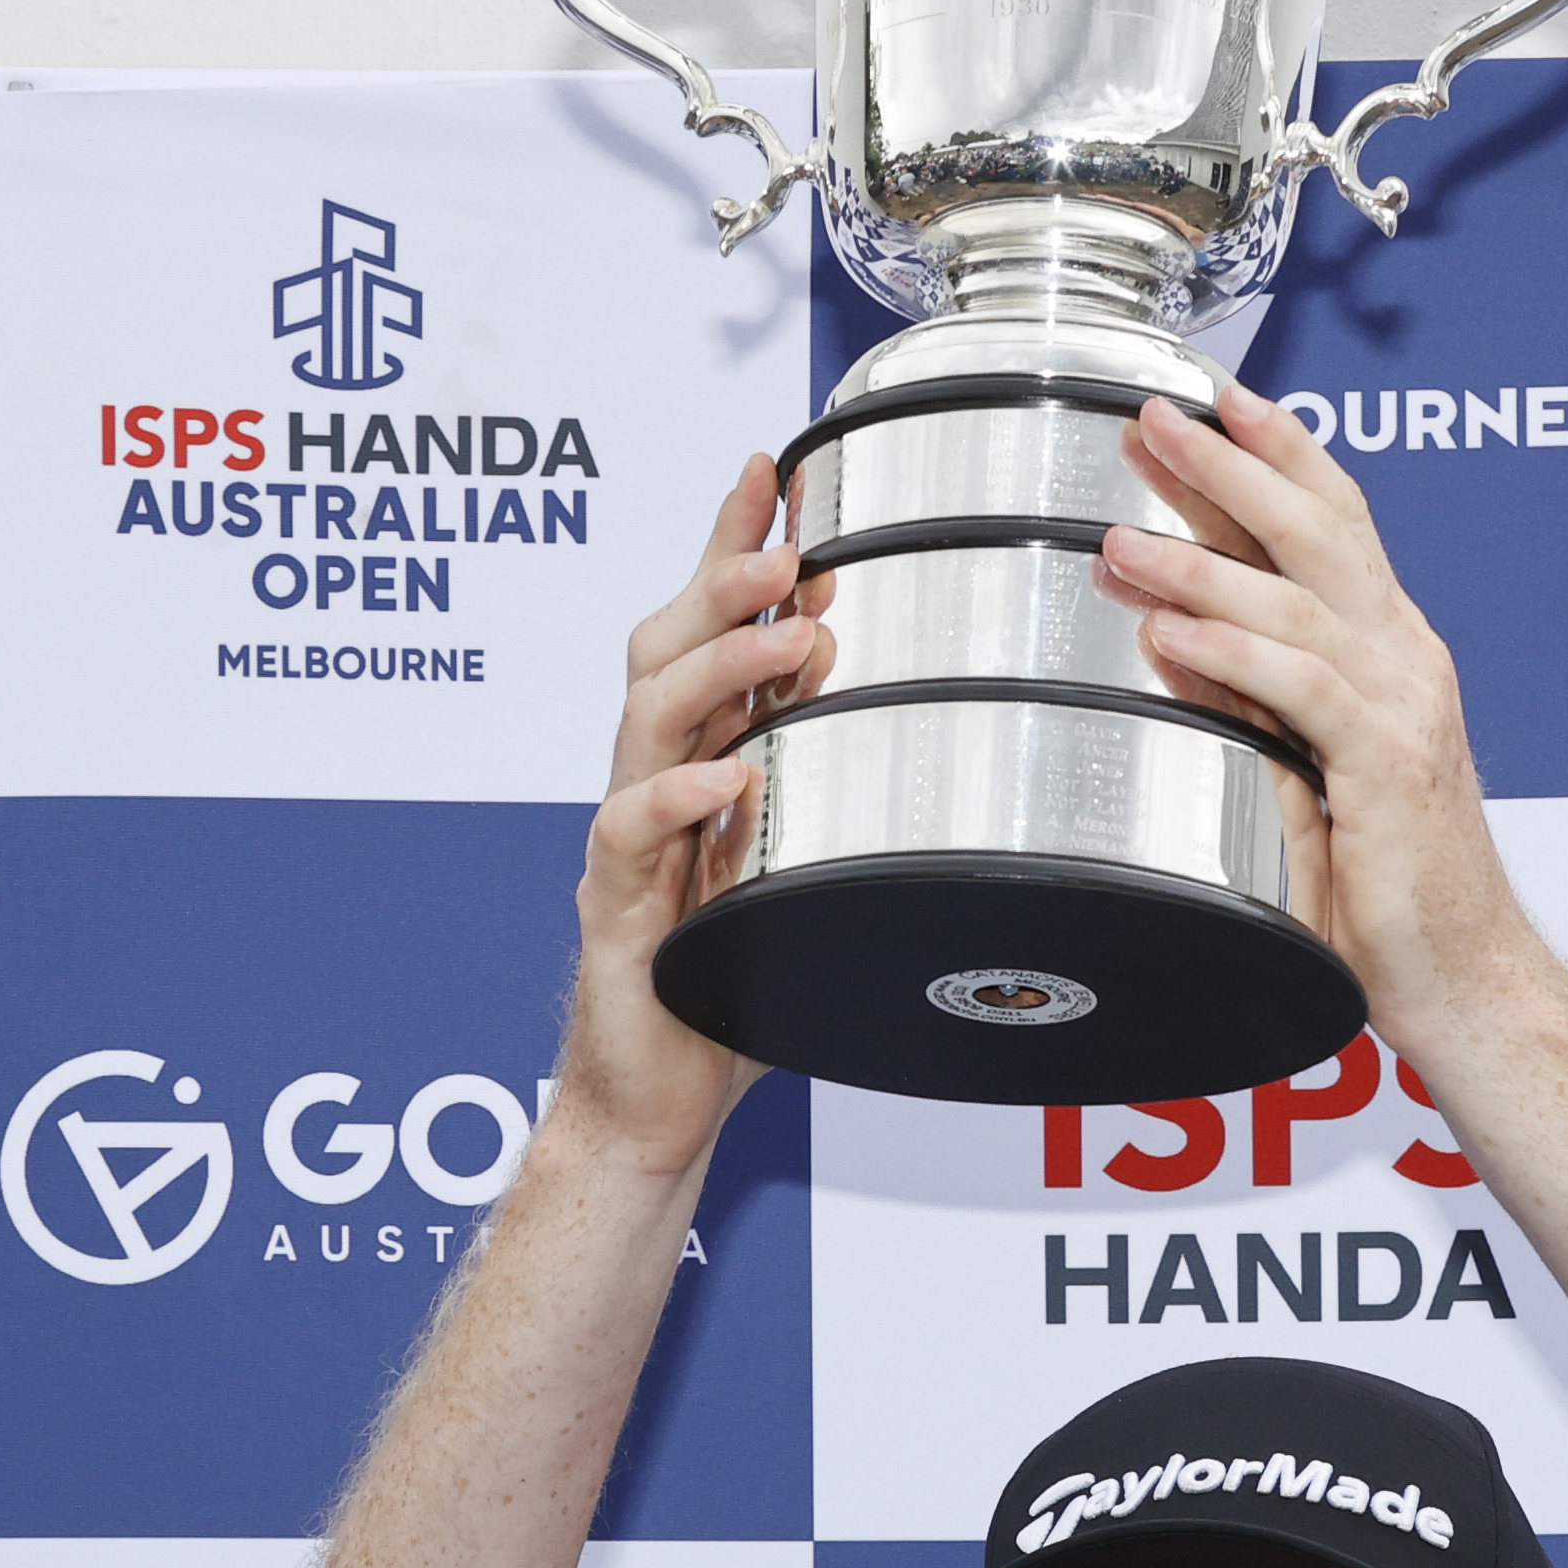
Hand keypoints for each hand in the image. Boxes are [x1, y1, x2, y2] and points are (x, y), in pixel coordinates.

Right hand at [559, 458, 826, 1167]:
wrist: (660, 1100)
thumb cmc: (740, 982)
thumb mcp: (812, 866)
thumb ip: (848, 791)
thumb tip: (948, 721)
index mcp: (704, 758)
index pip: (711, 625)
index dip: (733, 541)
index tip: (776, 468)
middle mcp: (659, 781)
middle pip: (669, 647)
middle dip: (723, 581)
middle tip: (787, 542)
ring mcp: (630, 840)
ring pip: (649, 722)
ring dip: (716, 667)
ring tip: (782, 632)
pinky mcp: (618, 911)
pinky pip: (632, 839)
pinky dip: (677, 803)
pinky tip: (726, 780)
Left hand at [1091, 389, 1550, 1051]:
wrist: (1466, 977)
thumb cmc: (1390, 893)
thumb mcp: (1306, 776)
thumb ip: (1255, 708)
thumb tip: (1172, 652)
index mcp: (1391, 652)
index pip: (1337, 522)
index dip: (1279, 451)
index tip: (1210, 401)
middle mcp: (1405, 660)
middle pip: (1320, 527)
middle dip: (1232, 465)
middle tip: (1152, 420)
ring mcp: (1405, 706)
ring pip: (1298, 599)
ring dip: (1200, 563)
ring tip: (1117, 540)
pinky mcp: (1391, 764)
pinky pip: (1301, 687)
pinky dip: (1229, 654)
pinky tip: (1169, 636)